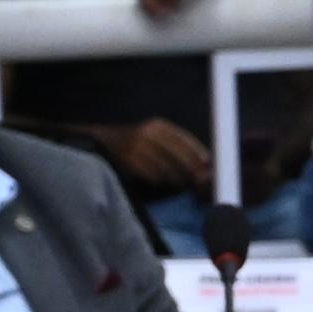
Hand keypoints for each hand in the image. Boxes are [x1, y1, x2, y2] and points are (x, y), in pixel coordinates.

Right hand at [96, 117, 211, 193]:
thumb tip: (204, 163)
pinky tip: (163, 183)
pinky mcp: (129, 161)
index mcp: (158, 126)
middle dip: (191, 170)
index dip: (198, 153)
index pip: (184, 139)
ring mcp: (138, 147)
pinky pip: (152, 176)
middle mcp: (148, 133)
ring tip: (184, 186)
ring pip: (166, 168)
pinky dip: (160, 181)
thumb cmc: (137, 141)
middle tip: (200, 182)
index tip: (209, 166)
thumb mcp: (156, 136)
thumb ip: (177, 146)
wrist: (103, 141)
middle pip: (178, 155)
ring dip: (177, 179)